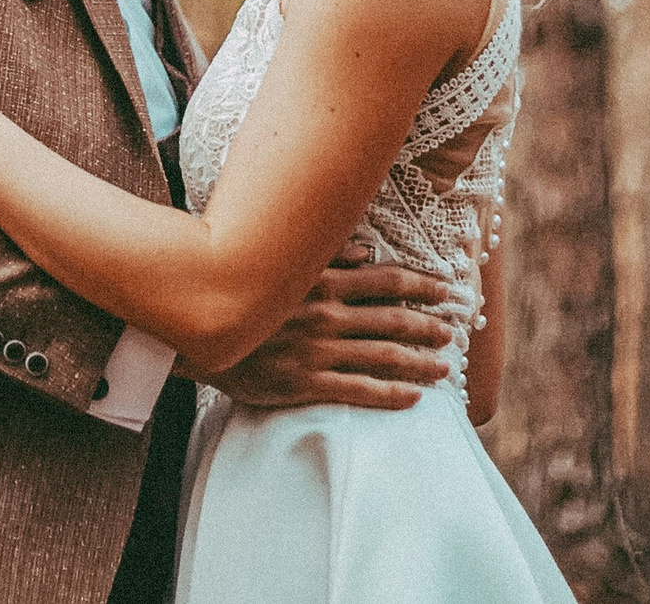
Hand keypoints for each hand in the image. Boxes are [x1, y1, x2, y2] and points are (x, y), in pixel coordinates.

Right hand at [189, 253, 458, 410]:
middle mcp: (325, 315)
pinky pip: (358, 391)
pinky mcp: (303, 383)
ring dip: (419, 362)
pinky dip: (390, 395)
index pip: (385, 280)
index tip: (447, 289)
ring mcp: (316, 351)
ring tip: (444, 368)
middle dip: (428, 325)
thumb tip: (366, 250)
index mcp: (322, 281)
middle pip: (392, 320)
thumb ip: (325, 255)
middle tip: (453, 331)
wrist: (195, 333)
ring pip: (383, 356)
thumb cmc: (240, 291)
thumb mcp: (281, 263)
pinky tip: (414, 398)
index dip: (422, 285)